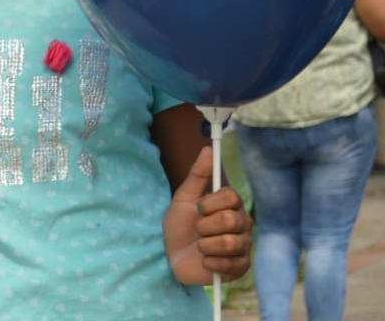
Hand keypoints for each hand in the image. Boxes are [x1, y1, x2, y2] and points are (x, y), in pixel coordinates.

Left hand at [163, 145, 252, 284]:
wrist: (171, 255)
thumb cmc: (179, 225)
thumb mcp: (184, 198)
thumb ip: (198, 175)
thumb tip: (208, 149)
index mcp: (231, 205)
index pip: (231, 196)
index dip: (210, 203)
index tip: (198, 208)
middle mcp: (242, 224)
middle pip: (230, 220)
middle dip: (204, 226)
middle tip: (198, 230)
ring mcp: (244, 246)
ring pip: (230, 243)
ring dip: (205, 245)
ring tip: (200, 246)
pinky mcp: (241, 267)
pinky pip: (228, 264)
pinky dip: (209, 263)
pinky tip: (205, 261)